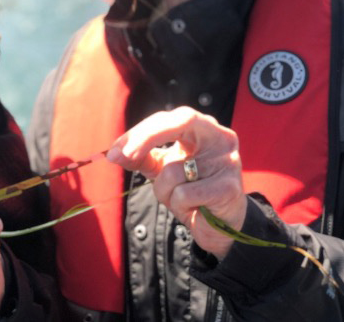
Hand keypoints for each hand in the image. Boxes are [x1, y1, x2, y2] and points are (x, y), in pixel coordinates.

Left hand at [106, 106, 246, 259]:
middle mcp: (220, 137)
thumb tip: (114, 153)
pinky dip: (179, 206)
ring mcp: (228, 161)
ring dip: (165, 191)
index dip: (141, 131)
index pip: (169, 118)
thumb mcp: (162, 169)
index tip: (116, 150)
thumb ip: (140, 157)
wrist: (218, 226)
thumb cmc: (190, 191)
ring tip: (182, 199)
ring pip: (174, 171)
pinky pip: (184, 194)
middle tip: (121, 155)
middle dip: (146, 137)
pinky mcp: (229, 188)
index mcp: (203, 128)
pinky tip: (194, 209)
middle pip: (180, 122)